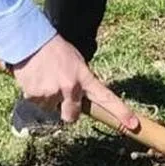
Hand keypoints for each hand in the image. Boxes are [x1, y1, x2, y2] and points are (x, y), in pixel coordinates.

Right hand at [10, 35, 139, 130]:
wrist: (31, 40)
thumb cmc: (56, 50)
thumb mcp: (77, 63)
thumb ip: (82, 82)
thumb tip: (84, 100)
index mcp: (84, 77)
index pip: (106, 97)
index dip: (120, 112)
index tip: (133, 124)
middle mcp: (70, 87)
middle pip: (72, 117)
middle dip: (67, 111)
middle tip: (60, 94)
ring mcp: (52, 93)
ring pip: (52, 109)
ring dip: (49, 98)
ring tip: (46, 77)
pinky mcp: (35, 96)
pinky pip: (37, 103)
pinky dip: (36, 94)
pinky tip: (36, 79)